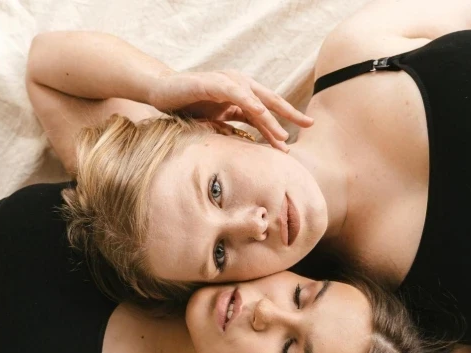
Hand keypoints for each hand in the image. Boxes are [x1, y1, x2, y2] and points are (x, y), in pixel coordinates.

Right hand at [148, 70, 313, 150]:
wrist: (161, 92)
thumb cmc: (188, 107)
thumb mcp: (216, 121)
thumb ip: (234, 130)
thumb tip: (251, 150)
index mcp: (241, 96)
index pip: (269, 107)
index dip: (288, 117)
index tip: (308, 127)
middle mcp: (238, 86)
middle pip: (269, 100)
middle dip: (290, 113)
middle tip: (309, 124)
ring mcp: (226, 83)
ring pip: (254, 99)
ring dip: (269, 117)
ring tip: (282, 134)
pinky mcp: (211, 83)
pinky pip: (233, 92)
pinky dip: (247, 100)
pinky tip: (259, 111)